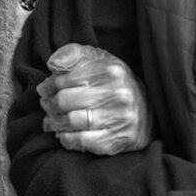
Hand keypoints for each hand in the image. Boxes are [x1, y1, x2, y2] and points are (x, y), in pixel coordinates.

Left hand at [38, 43, 152, 155]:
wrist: (149, 111)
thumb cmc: (117, 84)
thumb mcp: (101, 61)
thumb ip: (75, 54)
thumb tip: (52, 63)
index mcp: (111, 71)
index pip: (67, 77)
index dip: (50, 85)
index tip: (45, 89)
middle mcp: (117, 94)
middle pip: (65, 100)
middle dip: (50, 104)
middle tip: (46, 106)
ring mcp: (118, 118)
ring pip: (71, 121)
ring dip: (54, 123)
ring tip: (50, 121)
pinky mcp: (117, 139)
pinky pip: (81, 141)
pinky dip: (66, 139)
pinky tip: (63, 135)